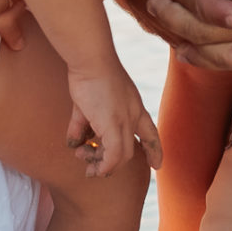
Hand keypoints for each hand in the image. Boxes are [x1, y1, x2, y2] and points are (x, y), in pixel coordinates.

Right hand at [64, 64, 163, 178]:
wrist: (91, 60)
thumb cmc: (89, 74)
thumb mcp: (86, 104)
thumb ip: (82, 124)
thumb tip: (74, 142)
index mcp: (134, 107)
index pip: (150, 133)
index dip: (154, 150)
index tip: (157, 165)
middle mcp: (134, 116)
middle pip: (130, 151)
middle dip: (112, 165)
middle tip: (93, 170)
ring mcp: (125, 122)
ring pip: (121, 157)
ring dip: (102, 166)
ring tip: (87, 167)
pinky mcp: (113, 126)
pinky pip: (112, 156)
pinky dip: (102, 164)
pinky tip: (89, 165)